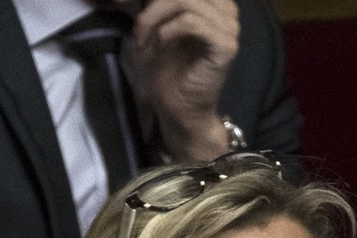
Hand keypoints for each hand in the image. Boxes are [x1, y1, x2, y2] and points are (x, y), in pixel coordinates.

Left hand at [129, 0, 240, 161]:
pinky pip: (191, 22)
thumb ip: (158, 1)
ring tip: (144, 42)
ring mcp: (230, 27)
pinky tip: (159, 47)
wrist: (178, 108)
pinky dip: (167, 32)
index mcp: (215, 2)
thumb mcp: (155, 23)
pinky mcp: (226, 46)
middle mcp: (227, 10)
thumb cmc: (166, 68)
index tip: (126, 7)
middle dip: (153, 6)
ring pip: (186, 1)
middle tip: (137, 30)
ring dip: (156, 19)